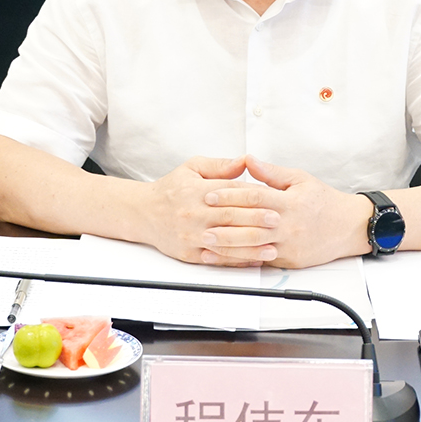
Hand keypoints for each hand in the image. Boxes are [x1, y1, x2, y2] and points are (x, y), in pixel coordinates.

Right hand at [144, 155, 280, 266]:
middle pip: (230, 217)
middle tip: (278, 220)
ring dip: (251, 246)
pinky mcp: (189, 254)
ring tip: (272, 246)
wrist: (143, 213)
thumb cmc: (171, 189)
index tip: (273, 198)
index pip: (229, 192)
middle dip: (256, 219)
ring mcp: (191, 236)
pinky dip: (237, 260)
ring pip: (225, 242)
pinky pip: (216, 259)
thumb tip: (246, 161)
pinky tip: (254, 259)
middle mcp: (193, 214)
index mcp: (196, 191)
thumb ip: (220, 165)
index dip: (253, 196)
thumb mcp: (192, 168)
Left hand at [202, 155, 369, 268]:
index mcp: (289, 202)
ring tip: (206, 242)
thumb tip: (247, 160)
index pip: (254, 197)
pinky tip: (226, 258)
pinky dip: (242, 259)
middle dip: (223, 222)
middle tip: (200, 219)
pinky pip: (261, 260)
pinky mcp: (289, 261)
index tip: (210, 193)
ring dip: (227, 245)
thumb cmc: (323, 201)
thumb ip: (271, 172)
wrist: (349, 227)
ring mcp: (288, 245)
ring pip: (252, 246)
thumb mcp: (300, 179)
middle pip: (250, 224)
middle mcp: (288, 225)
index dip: (230, 195)